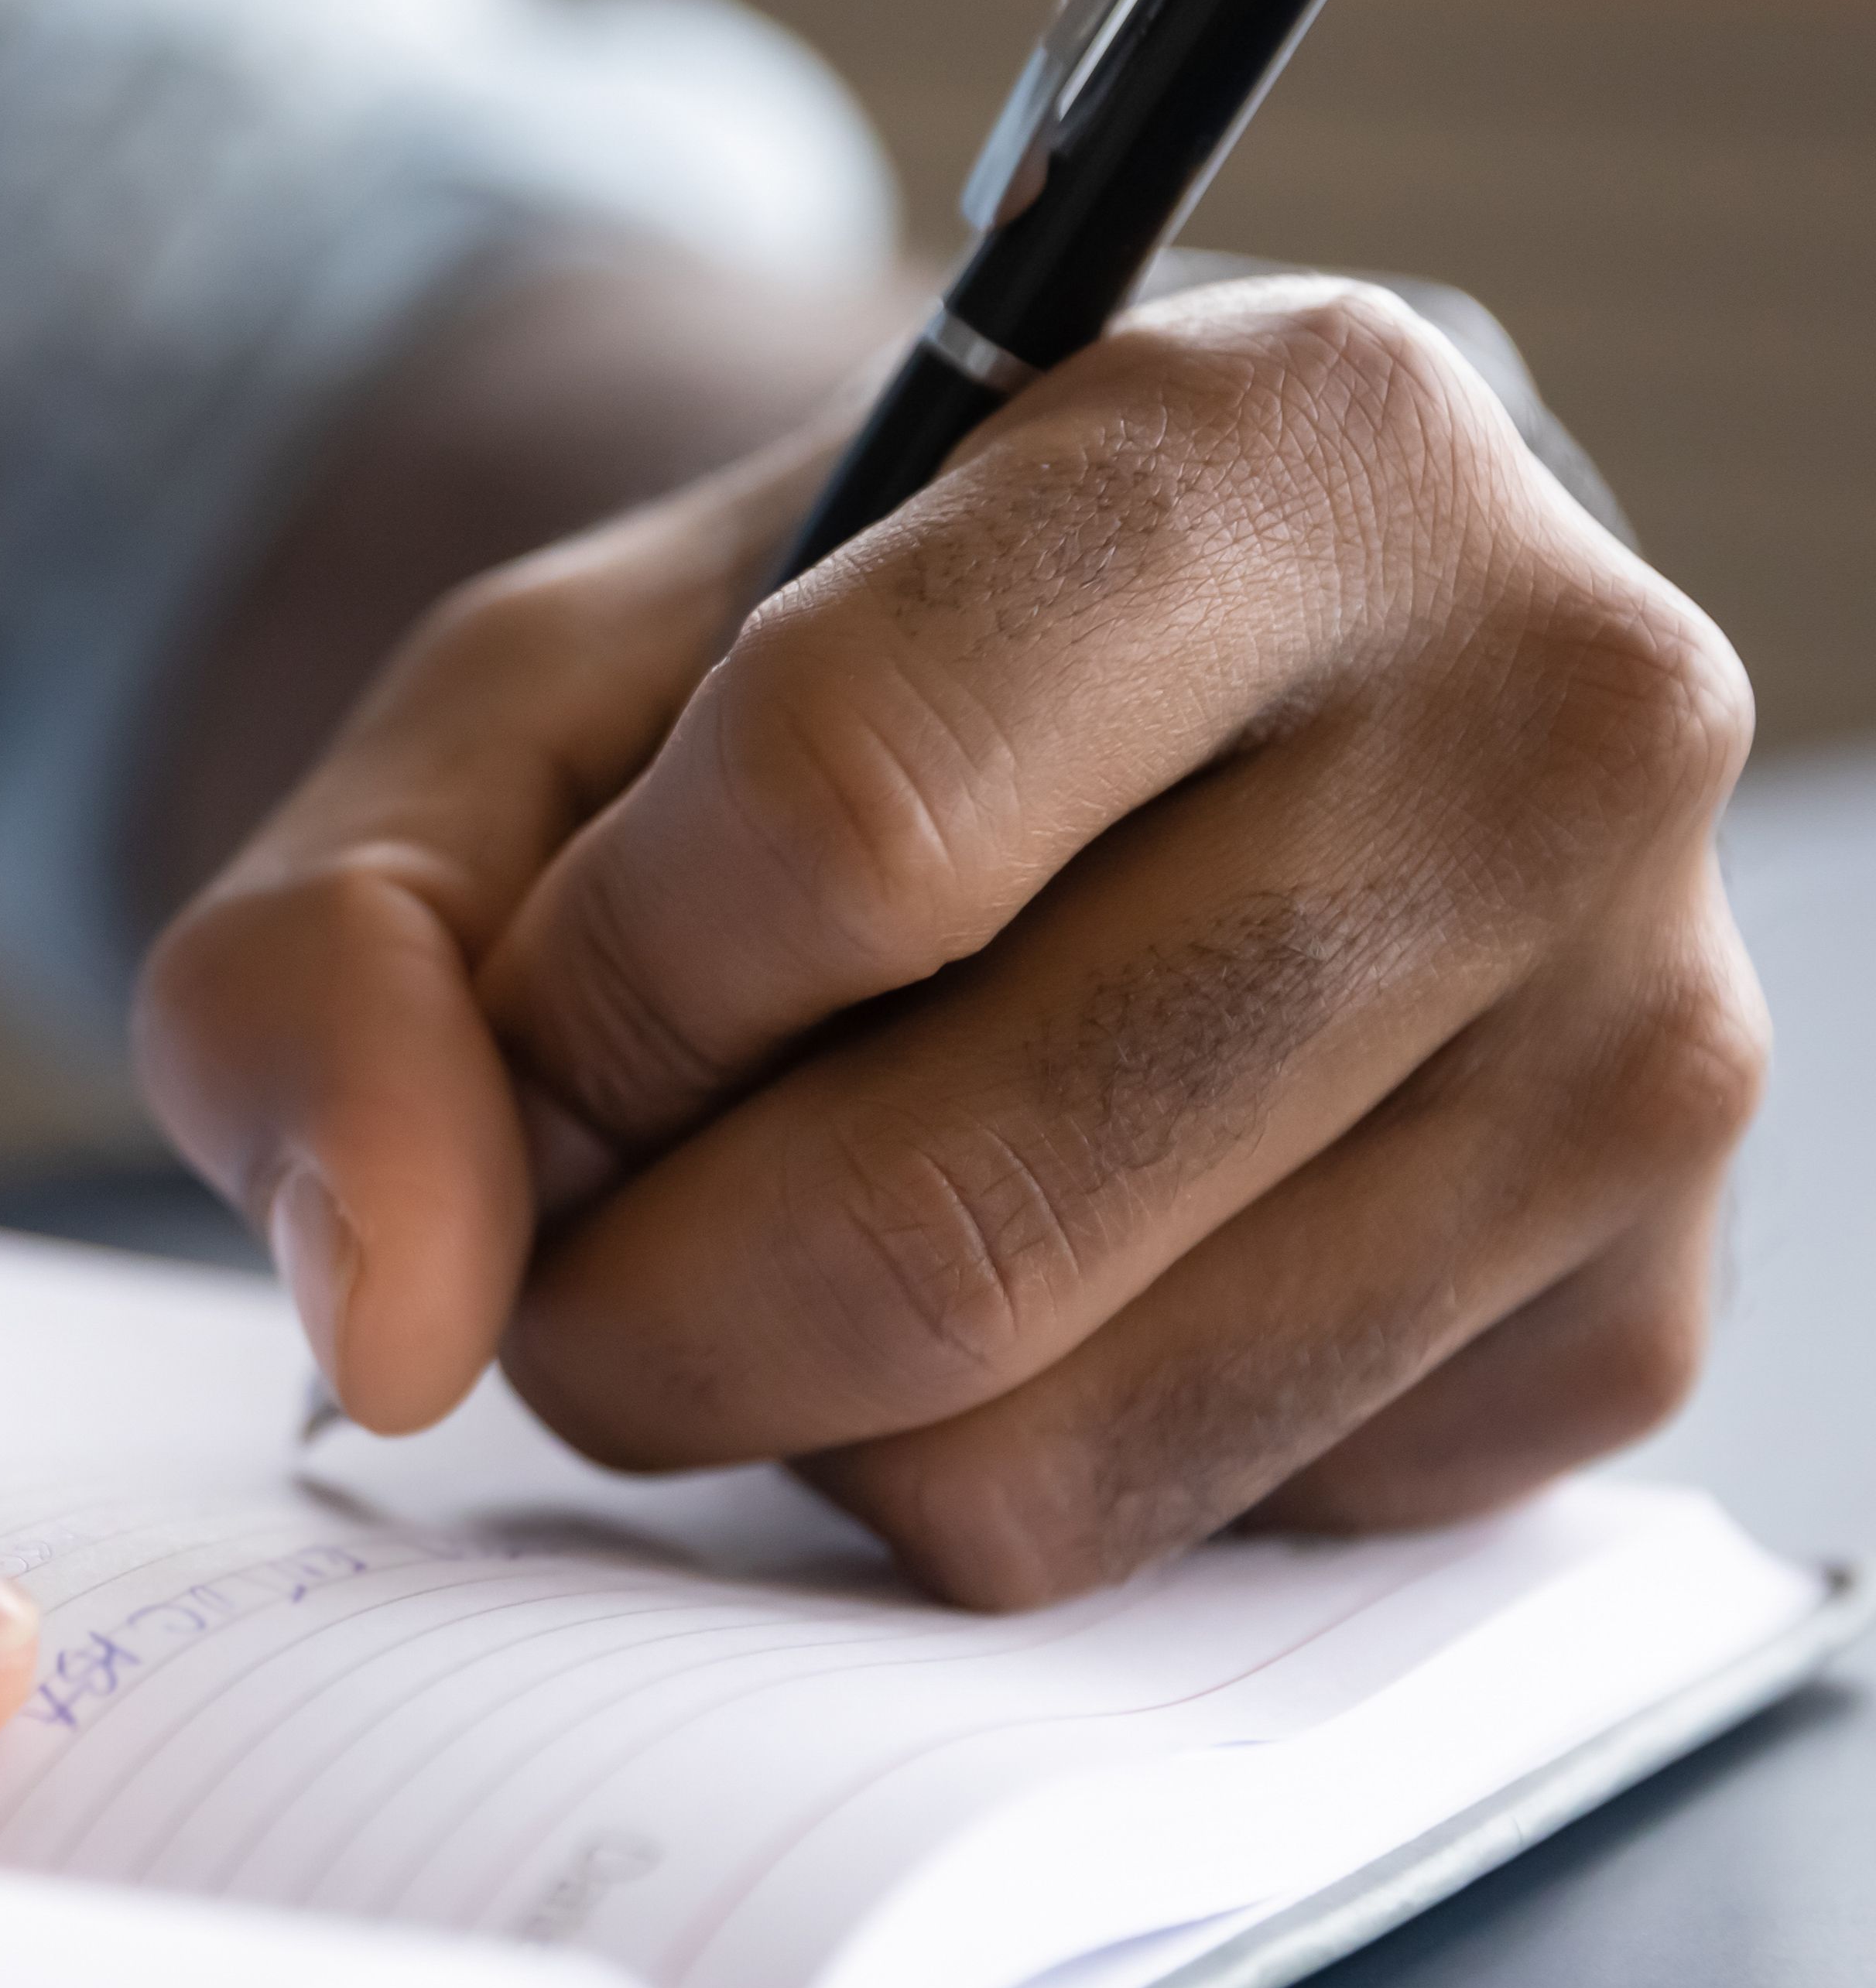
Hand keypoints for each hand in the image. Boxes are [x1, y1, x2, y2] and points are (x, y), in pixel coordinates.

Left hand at [139, 278, 1765, 1604]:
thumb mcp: (513, 712)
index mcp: (1288, 438)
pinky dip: (1007, 1463)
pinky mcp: (1642, 1325)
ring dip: (802, 1408)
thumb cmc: (818, 687)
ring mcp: (1644, 1050)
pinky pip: (1186, 1549)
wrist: (1141, 724)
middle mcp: (1553, 722)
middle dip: (638, 1297)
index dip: (594, 1007)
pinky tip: (1045, 1263)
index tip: (554, 1018)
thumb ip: (342, 953)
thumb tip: (399, 1326)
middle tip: (598, 1213)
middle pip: (939, 1218)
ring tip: (816, 1206)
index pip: (846, 830)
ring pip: (1046, 1455)